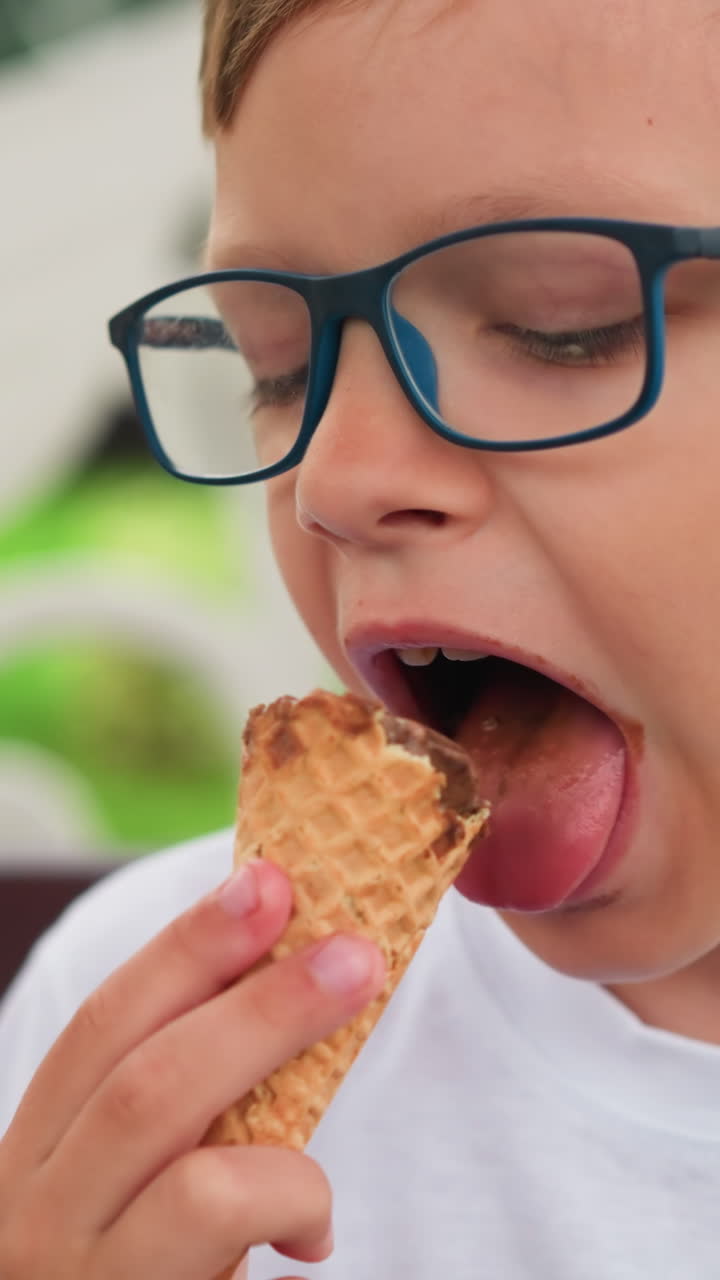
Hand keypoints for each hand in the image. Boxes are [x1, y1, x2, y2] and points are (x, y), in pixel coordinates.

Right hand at [0, 859, 385, 1277]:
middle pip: (148, 1084)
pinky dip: (292, 1223)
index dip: (186, 948)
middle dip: (259, 1008)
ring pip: (196, 1183)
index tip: (269, 880)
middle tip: (355, 954)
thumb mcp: (127, 1180)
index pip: (103, 1028)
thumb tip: (288, 970)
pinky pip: (228, 1264)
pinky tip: (311, 1248)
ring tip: (328, 1171)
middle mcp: (34, 1221)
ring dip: (291, 1146)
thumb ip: (181, 1102)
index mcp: (34, 1157)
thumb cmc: (125, 1270)